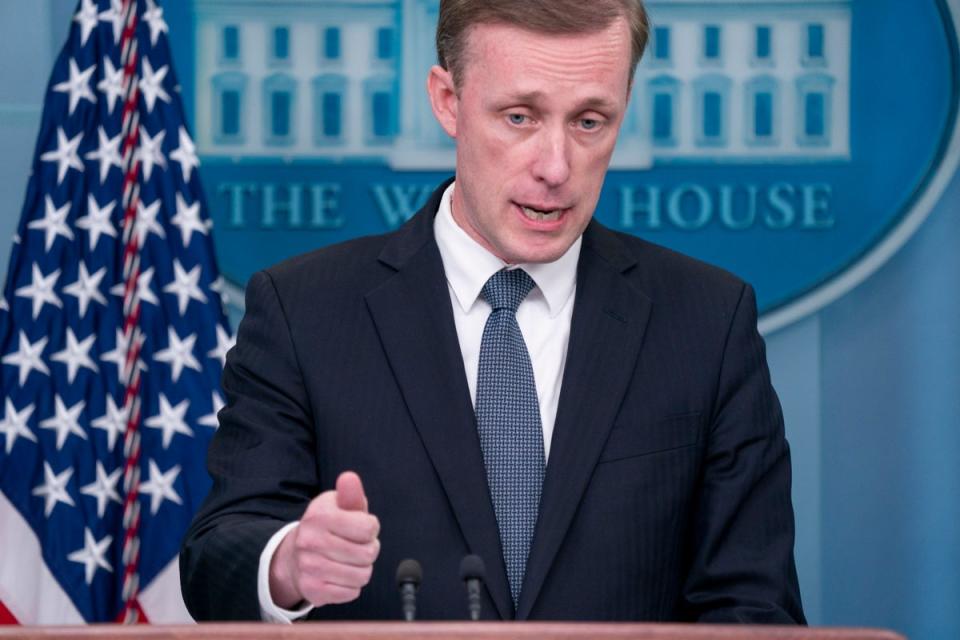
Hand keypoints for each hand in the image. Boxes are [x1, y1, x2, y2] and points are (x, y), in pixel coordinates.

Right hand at [269, 471, 380, 607]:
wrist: (294, 555)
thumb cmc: (327, 526)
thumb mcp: (338, 505)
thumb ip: (350, 493)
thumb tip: (349, 478)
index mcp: (319, 516)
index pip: (368, 528)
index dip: (371, 528)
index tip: (361, 527)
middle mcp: (310, 541)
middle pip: (368, 553)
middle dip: (368, 550)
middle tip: (356, 545)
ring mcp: (309, 567)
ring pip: (362, 575)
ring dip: (361, 569)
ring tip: (349, 560)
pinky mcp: (312, 590)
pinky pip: (351, 592)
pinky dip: (351, 585)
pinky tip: (340, 574)